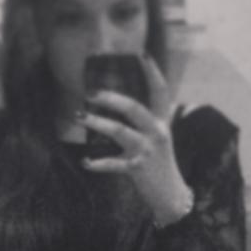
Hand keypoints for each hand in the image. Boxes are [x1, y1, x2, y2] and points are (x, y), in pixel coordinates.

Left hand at [79, 56, 192, 225]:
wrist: (170, 196)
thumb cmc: (158, 164)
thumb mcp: (157, 139)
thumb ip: (144, 123)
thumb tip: (118, 106)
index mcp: (162, 122)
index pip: (160, 91)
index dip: (152, 72)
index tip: (141, 54)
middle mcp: (157, 132)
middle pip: (134, 108)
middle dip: (111, 98)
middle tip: (90, 93)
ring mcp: (147, 150)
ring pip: (120, 131)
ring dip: (97, 122)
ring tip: (80, 116)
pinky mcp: (137, 168)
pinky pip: (113, 164)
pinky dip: (97, 163)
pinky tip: (85, 162)